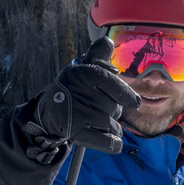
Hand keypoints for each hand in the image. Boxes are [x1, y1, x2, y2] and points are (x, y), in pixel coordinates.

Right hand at [30, 38, 141, 154]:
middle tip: (98, 107)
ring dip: (111, 126)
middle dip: (112, 110)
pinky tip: (112, 140)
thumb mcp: (83, 68)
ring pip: (112, 125)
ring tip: (97, 120)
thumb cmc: (73, 88)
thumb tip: (107, 40)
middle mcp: (82, 94)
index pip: (114, 85)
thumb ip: (98, 55)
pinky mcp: (77, 134)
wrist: (49, 112)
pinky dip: (113, 143)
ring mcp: (79, 115)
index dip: (127, 95)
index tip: (135, 103)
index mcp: (85, 74)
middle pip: (115, 108)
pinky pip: (107, 142)